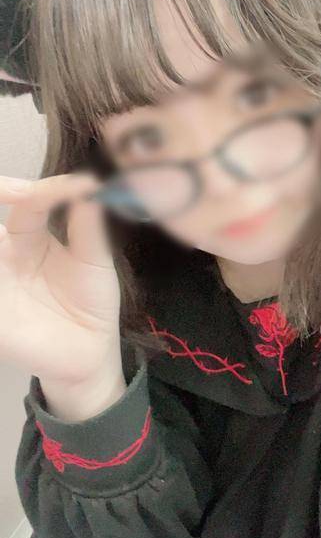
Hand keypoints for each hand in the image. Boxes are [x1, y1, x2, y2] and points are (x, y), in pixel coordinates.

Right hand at [0, 172, 123, 385]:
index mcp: (29, 236)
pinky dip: (1, 285)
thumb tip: (91, 184)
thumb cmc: (91, 303)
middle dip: (0, 192)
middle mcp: (4, 252)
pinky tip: (10, 282)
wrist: (90, 352)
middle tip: (9, 190)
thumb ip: (88, 226)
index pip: (25, 202)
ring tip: (5, 238)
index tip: (71, 187)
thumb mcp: (94, 261)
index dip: (40, 189)